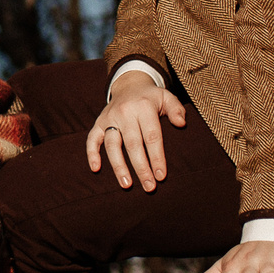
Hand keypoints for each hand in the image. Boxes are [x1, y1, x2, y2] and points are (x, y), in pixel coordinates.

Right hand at [85, 69, 187, 190]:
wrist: (129, 85)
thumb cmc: (151, 98)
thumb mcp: (167, 97)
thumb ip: (176, 109)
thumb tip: (181, 123)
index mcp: (144, 107)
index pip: (151, 136)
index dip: (156, 157)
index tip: (161, 176)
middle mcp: (125, 112)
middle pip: (133, 144)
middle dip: (141, 168)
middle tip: (149, 187)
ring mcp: (110, 117)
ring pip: (112, 144)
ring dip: (119, 166)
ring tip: (127, 184)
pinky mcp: (98, 122)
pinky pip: (92, 139)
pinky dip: (92, 153)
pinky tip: (96, 169)